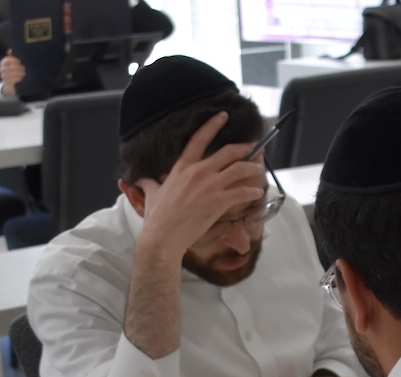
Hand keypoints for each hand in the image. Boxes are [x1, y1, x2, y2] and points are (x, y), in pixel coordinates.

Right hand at [0, 50, 24, 97]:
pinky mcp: (6, 82)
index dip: (14, 60)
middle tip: (24, 68)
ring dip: (20, 73)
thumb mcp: (10, 64)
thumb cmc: (11, 71)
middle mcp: (1, 69)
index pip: (7, 59)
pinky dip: (18, 78)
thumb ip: (10, 57)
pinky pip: (13, 79)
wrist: (8, 83)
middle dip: (19, 67)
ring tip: (24, 73)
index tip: (19, 61)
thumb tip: (10, 49)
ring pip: (12, 73)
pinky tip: (21, 77)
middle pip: (11, 67)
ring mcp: (2, 76)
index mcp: (1, 63)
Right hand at [134, 112, 265, 257]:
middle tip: (255, 146)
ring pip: (240, 169)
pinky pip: (242, 192)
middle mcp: (198, 172)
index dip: (213, 124)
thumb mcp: (152, 194)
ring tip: (260, 168)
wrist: (164, 237)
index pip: (199, 138)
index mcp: (182, 167)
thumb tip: (141, 179)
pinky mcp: (219, 202)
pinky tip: (257, 192)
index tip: (224, 116)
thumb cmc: (157, 217)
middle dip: (245, 147)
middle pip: (228, 152)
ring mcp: (210, 186)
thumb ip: (150, 183)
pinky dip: (253, 191)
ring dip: (253, 167)